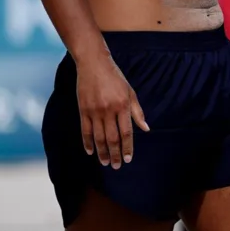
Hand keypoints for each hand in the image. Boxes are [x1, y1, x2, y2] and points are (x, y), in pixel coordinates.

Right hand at [76, 52, 149, 168]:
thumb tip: (146, 129)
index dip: (128, 147)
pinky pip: (85, 130)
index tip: (128, 159)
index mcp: (123, 105)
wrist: (94, 64)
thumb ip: (137, 112)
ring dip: (102, 152)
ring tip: (105, 162)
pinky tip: (90, 151)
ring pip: (98, 137)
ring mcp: (94, 111)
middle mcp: (109, 110)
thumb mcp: (130, 92)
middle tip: (117, 166)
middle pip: (112, 138)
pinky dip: (87, 142)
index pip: (127, 132)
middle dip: (115, 154)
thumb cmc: (115, 78)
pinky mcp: (83, 110)